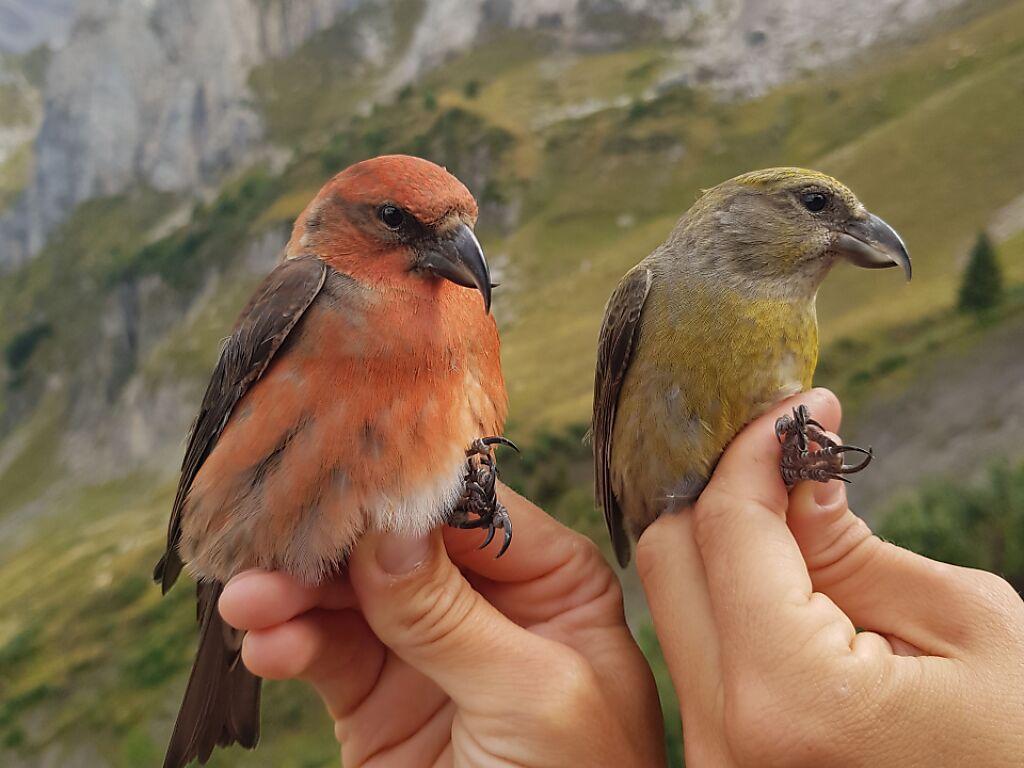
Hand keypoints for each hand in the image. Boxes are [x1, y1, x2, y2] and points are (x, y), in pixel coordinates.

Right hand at [220, 484, 664, 766]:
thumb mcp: (533, 698)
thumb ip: (454, 616)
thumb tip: (387, 531)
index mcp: (553, 581)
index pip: (471, 511)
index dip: (405, 496)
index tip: (341, 483)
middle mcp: (488, 603)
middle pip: (398, 546)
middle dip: (336, 546)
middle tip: (274, 546)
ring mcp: (427, 650)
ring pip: (350, 596)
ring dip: (295, 593)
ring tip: (249, 601)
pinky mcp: (376, 701)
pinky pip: (325, 654)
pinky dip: (290, 645)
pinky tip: (267, 646)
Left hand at [638, 388, 1023, 766]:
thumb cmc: (1022, 750)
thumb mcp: (967, 628)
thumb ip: (852, 545)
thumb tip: (793, 467)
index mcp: (788, 696)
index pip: (727, 528)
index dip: (756, 450)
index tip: (799, 409)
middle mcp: (725, 734)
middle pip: (670, 559)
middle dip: (726, 488)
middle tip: (788, 453)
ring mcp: (715, 758)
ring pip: (674, 605)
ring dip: (723, 542)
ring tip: (797, 512)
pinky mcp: (723, 763)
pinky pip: (699, 655)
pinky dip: (730, 599)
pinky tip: (788, 577)